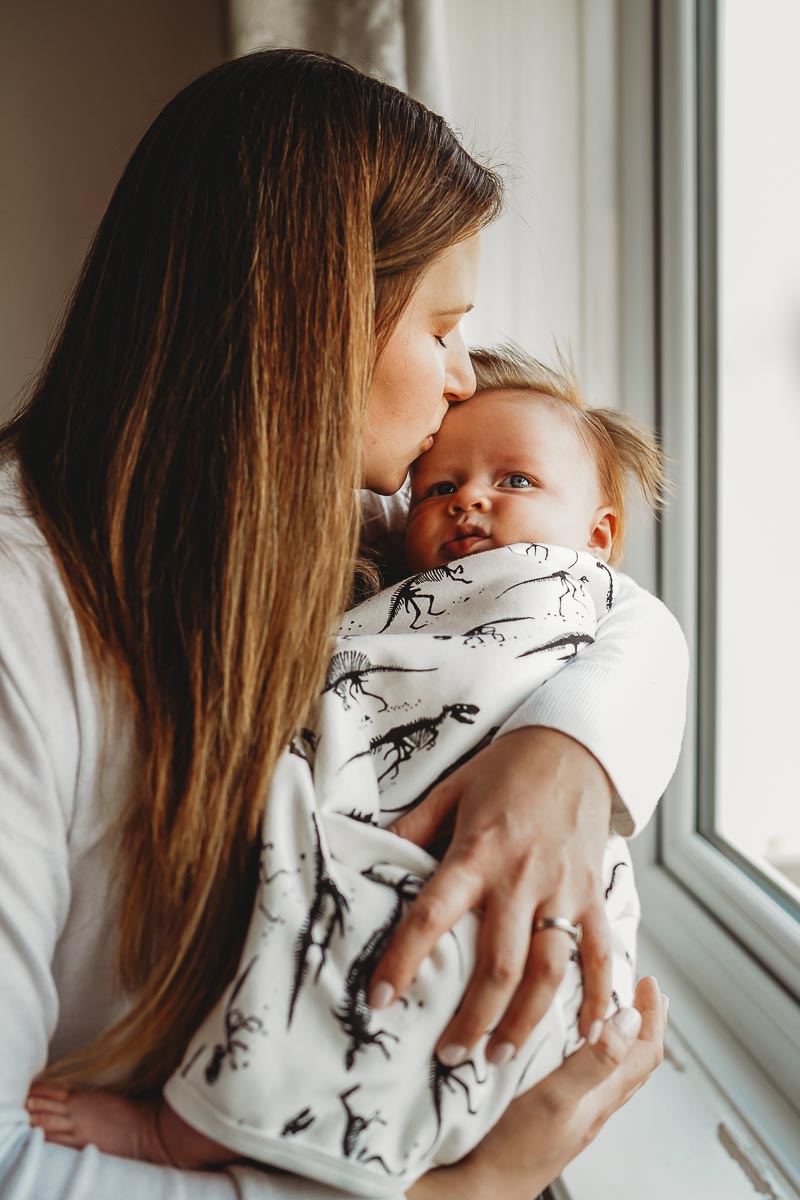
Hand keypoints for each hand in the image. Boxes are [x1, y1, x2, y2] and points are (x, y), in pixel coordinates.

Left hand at [370, 726, 614, 1063]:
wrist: (576, 745)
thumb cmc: (507, 768)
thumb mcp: (451, 789)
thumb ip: (413, 828)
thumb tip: (368, 854)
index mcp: (477, 852)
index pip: (432, 914)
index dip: (404, 960)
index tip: (380, 1001)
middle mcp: (521, 877)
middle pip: (499, 965)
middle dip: (474, 1019)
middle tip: (451, 1057)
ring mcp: (563, 889)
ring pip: (549, 971)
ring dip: (526, 1021)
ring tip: (500, 1057)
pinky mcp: (593, 893)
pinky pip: (599, 952)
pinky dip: (597, 997)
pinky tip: (586, 1033)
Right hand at [408, 978, 667, 1199]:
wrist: (477, 1189)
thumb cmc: (515, 1150)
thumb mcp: (559, 1097)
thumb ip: (597, 1060)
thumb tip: (631, 1019)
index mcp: (602, 1098)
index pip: (645, 1054)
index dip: (653, 1016)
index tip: (650, 983)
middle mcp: (591, 1106)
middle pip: (632, 1061)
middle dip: (638, 1022)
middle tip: (636, 990)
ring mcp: (570, 1113)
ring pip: (606, 1069)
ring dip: (612, 1034)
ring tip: (603, 1006)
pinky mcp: (545, 1115)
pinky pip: (578, 1077)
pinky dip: (581, 1050)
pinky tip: (559, 1042)